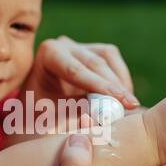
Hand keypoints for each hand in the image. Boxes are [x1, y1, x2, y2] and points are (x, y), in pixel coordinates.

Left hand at [25, 36, 139, 108]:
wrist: (35, 113)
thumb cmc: (39, 117)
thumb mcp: (53, 119)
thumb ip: (75, 117)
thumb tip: (99, 118)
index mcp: (49, 54)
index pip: (76, 69)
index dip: (99, 85)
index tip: (120, 100)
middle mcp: (64, 45)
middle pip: (96, 61)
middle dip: (115, 85)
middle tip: (131, 106)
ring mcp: (80, 47)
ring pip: (109, 57)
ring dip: (121, 81)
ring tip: (129, 106)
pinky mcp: (93, 54)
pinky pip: (113, 63)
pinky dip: (120, 81)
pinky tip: (124, 101)